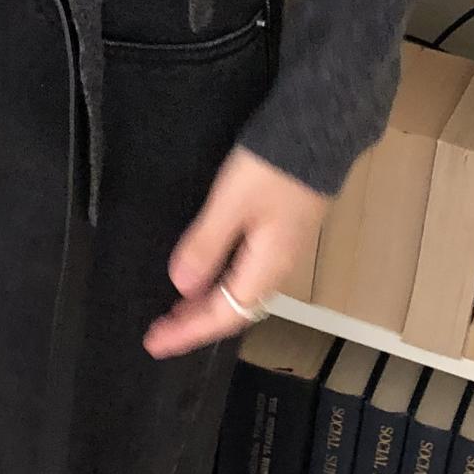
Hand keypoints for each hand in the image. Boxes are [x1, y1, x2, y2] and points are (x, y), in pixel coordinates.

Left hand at [146, 146, 330, 359]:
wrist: (319, 131)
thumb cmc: (273, 166)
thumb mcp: (230, 203)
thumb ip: (206, 244)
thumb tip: (181, 286)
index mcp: (266, 266)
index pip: (223, 316)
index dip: (188, 332)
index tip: (154, 343)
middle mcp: (277, 266)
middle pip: (234, 311)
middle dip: (196, 324)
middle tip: (160, 332)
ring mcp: (281, 250)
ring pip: (241, 293)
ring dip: (207, 306)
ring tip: (176, 311)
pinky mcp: (280, 233)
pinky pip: (246, 274)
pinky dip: (220, 285)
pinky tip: (205, 275)